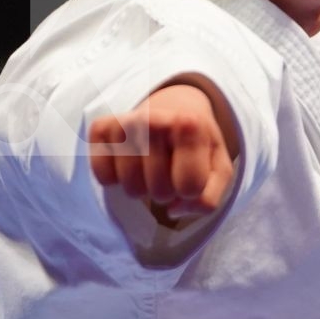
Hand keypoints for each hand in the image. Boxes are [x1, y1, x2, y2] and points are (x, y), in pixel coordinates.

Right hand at [89, 81, 236, 225]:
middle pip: (159, 192)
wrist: (174, 108)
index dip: (191, 191)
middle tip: (168, 170)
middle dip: (167, 191)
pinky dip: (115, 180)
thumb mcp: (218, 168)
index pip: (189, 188)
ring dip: (143, 189)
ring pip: (131, 189)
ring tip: (150, 168)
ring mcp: (124, 123)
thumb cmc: (198, 145)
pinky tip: (127, 163)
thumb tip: (173, 210)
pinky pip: (103, 177)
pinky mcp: (100, 129)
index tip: (191, 173)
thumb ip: (209, 199)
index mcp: (189, 125)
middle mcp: (153, 119)